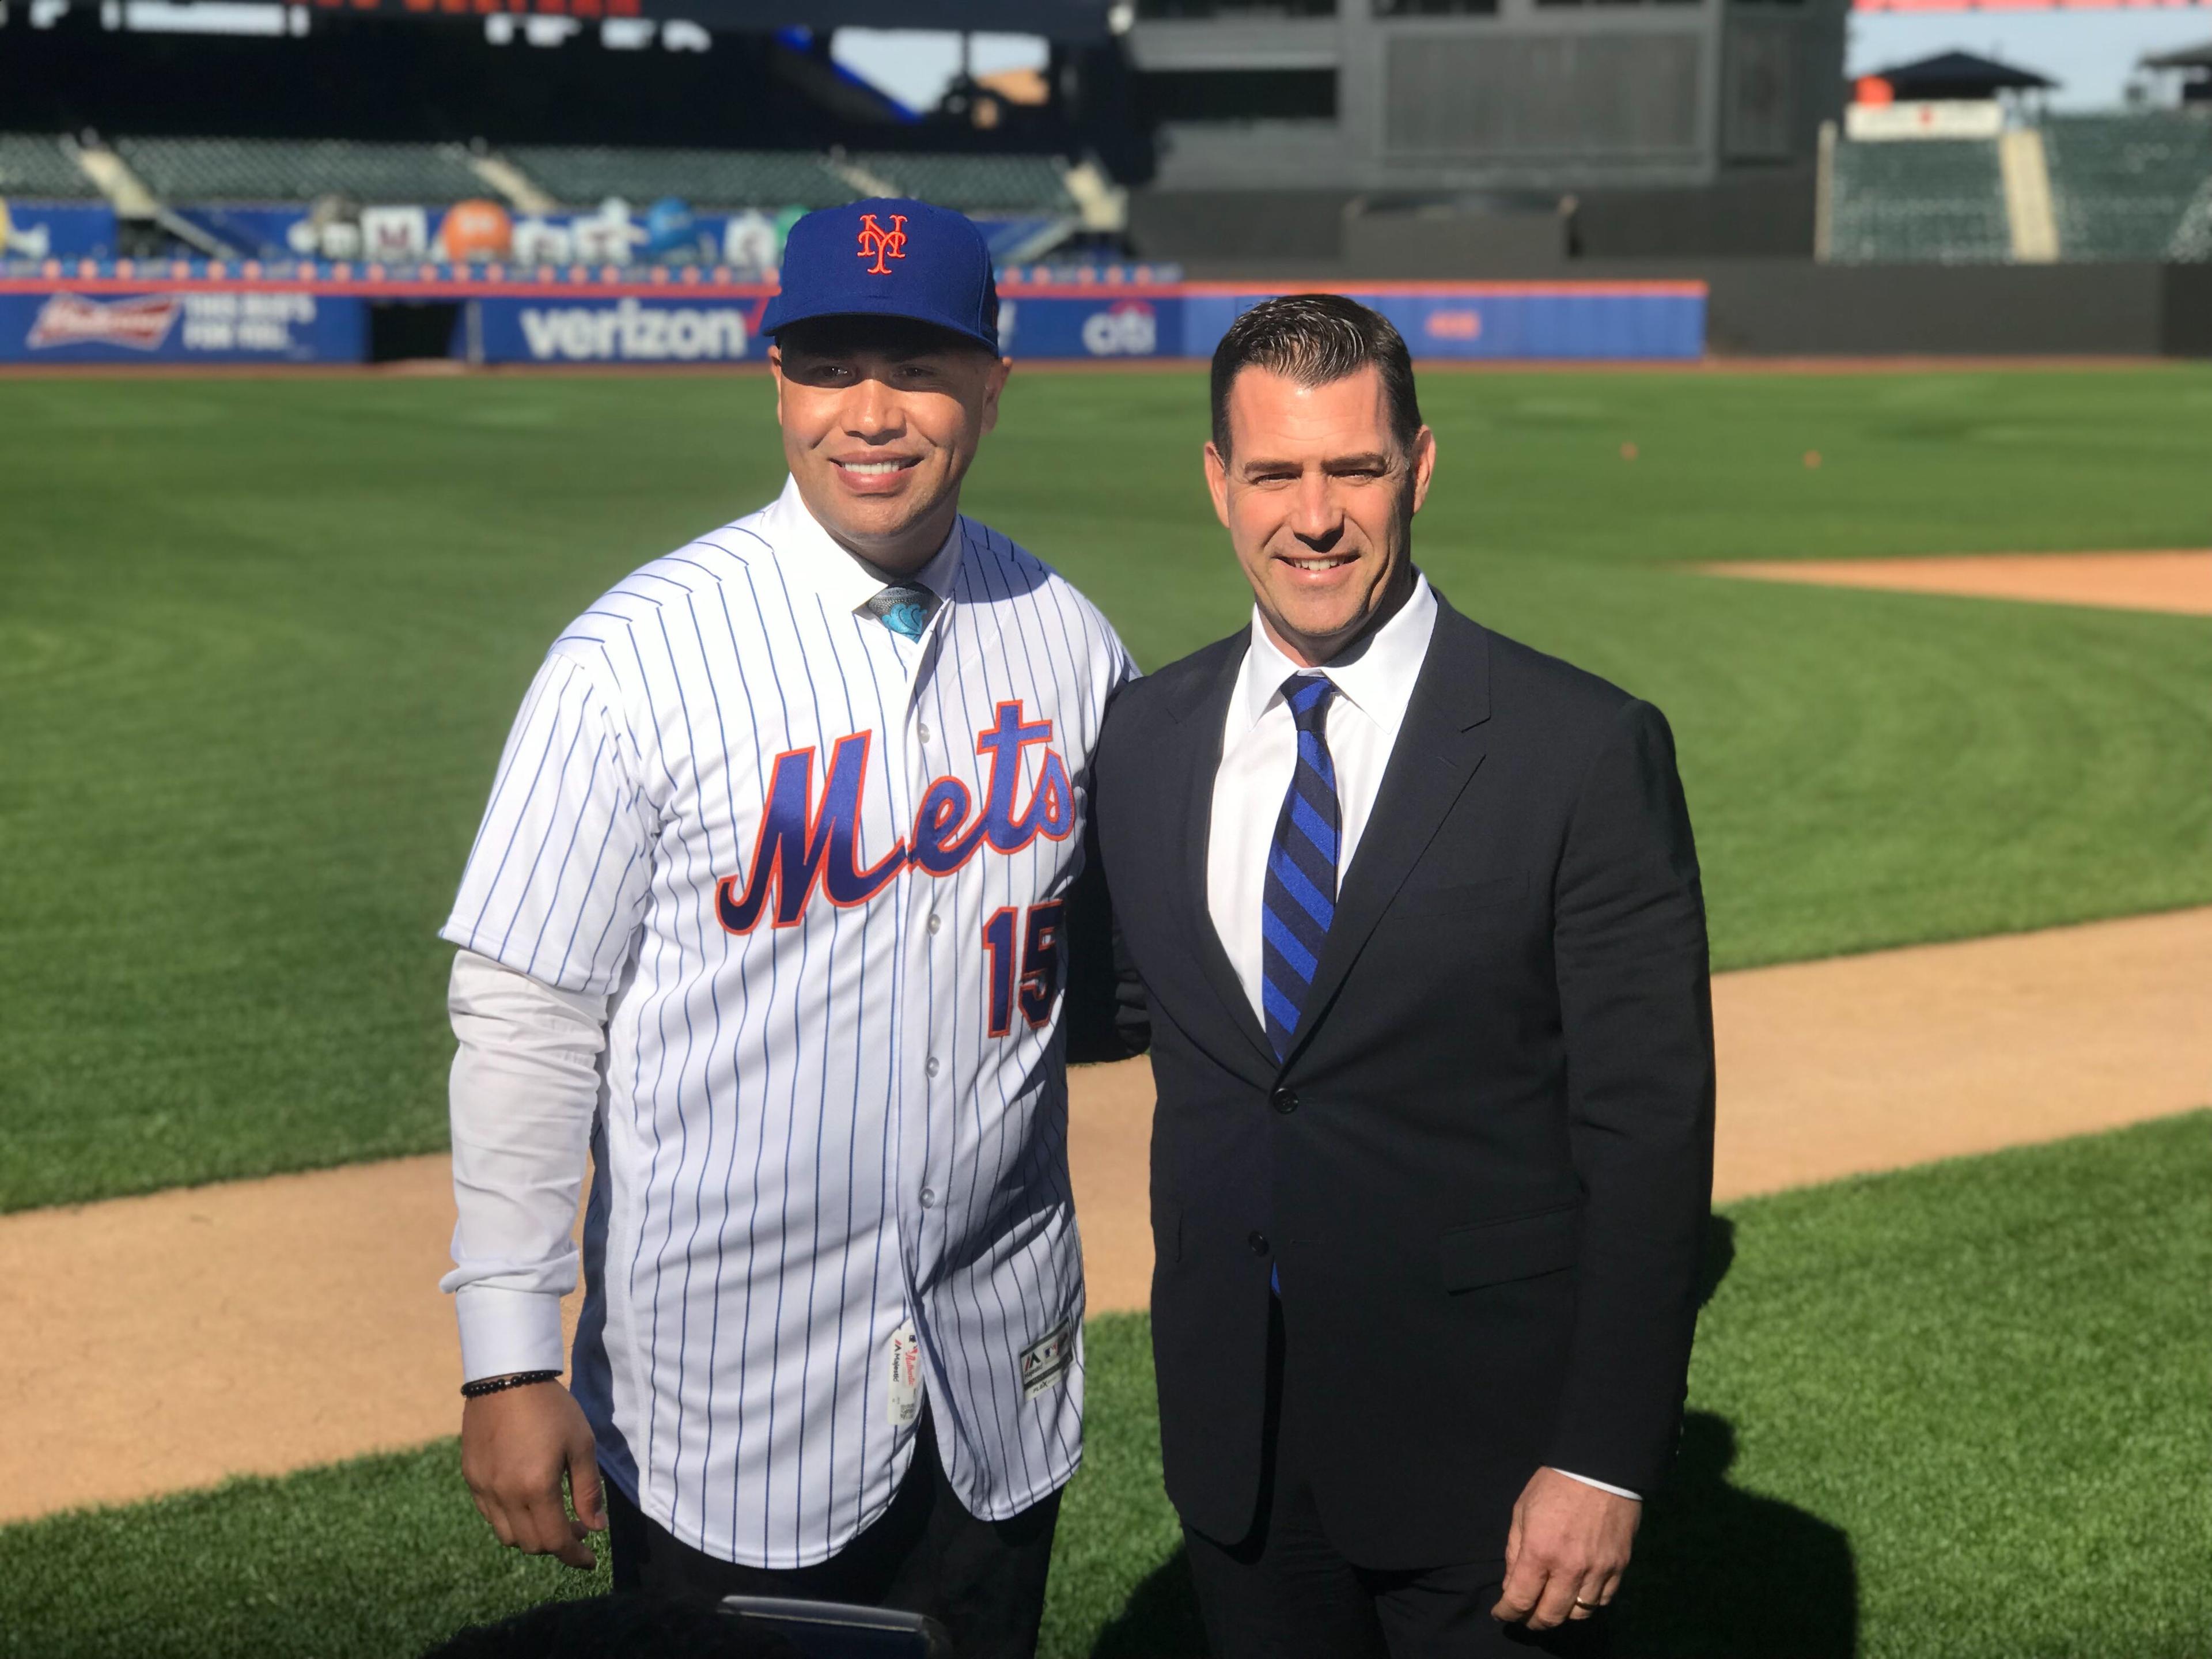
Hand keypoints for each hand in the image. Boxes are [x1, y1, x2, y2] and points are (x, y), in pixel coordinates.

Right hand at [460, 1379, 604, 1569]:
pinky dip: (510, 1520)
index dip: (575, 1556)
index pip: (555, 1541)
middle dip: (557, 1544)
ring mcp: (484, 1488)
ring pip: (507, 1535)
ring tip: (552, 1515)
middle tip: (577, 1526)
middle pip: (531, 1544)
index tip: (590, 1560)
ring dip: (532, 1535)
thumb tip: (595, 1527)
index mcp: (536, 1488)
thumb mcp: (581, 1444)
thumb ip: (588, 1490)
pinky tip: (526, 1500)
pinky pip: (490, 1515)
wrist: (506, 1378)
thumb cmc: (551, 1408)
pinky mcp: (471, 1478)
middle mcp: (505, 1495)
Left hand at [1492, 1467, 1639, 1630]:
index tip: (1501, 1614)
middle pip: (1551, 1616)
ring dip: (1562, 1613)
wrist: (1599, 1467)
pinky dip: (1588, 1603)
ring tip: (1552, 1604)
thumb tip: (1511, 1585)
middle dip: (1533, 1621)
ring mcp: (1598, 1570)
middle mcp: (1569, 1568)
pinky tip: (1578, 1593)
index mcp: (1540, 1552)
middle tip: (1526, 1615)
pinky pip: (1603, 1600)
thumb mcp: (1521, 1511)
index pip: (1520, 1600)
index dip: (1507, 1613)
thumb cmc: (1553, 1484)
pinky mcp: (1620, 1567)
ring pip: (1579, 1614)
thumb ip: (1514, 1551)